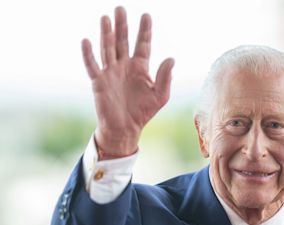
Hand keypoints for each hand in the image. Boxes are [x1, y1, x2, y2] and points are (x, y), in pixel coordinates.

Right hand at [81, 7, 173, 158]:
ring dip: (107, 34)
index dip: (144, 30)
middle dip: (122, 25)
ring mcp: (111, 72)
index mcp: (140, 67)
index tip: (146, 15)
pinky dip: (89, 54)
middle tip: (121, 8)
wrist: (125, 128)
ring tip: (106, 18)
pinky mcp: (99, 82)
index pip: (143, 44)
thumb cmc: (144, 111)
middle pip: (123, 41)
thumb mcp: (160, 95)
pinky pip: (93, 66)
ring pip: (108, 49)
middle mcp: (125, 66)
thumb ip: (165, 77)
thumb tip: (171, 58)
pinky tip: (87, 41)